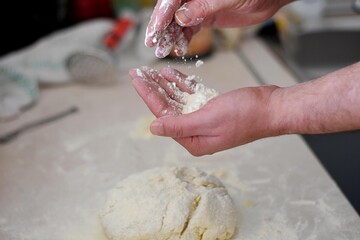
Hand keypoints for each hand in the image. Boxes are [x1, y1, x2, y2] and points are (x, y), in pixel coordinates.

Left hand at [129, 66, 278, 155]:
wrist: (272, 108)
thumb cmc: (245, 115)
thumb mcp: (208, 120)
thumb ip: (179, 125)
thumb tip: (154, 128)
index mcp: (193, 140)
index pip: (163, 117)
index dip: (149, 96)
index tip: (136, 80)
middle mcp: (196, 133)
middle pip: (168, 109)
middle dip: (153, 90)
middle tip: (138, 74)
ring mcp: (204, 121)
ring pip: (178, 101)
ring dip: (166, 86)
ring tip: (151, 71)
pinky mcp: (212, 109)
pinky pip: (192, 96)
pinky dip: (182, 85)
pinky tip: (171, 74)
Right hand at [145, 0, 292, 56]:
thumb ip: (204, 7)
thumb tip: (181, 16)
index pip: (172, 0)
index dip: (161, 16)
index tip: (154, 31)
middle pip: (171, 11)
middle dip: (162, 29)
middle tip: (154, 44)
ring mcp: (199, 6)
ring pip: (178, 22)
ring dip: (171, 37)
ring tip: (165, 50)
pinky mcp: (205, 16)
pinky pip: (189, 28)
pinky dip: (184, 39)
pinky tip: (181, 48)